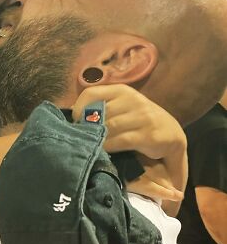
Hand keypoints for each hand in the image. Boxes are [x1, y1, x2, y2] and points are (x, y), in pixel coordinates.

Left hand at [72, 85, 186, 206]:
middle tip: (80, 139)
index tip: (75, 122)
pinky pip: (120, 141)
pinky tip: (104, 152)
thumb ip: (101, 108)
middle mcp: (133, 100)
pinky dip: (108, 147)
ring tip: (90, 147)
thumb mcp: (120, 108)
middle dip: (87, 129)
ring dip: (97, 139)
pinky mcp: (148, 135)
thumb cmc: (138, 122)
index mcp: (122, 91)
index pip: (91, 93)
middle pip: (98, 114)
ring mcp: (143, 116)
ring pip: (108, 128)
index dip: (79, 108)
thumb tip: (72, 115)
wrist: (171, 135)